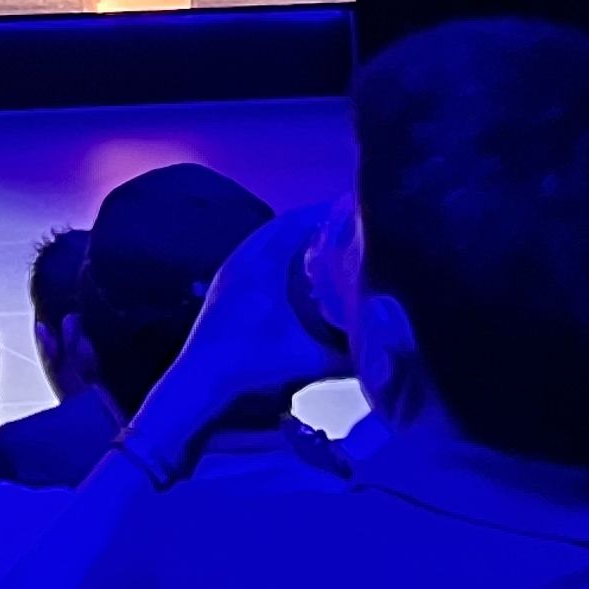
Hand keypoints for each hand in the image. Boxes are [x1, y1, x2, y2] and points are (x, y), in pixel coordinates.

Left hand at [130, 201, 347, 456]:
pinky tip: (295, 266)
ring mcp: (230, 267)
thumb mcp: (309, 360)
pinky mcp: (224, 282)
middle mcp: (244, 256)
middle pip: (283, 226)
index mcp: (264, 263)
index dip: (326, 214)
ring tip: (327, 239)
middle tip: (348, 225)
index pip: (297, 223)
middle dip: (314, 222)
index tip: (356, 211)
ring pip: (267, 238)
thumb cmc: (253, 362)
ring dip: (294, 236)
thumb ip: (349, 357)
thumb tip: (386, 350)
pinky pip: (255, 252)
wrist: (201, 377)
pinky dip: (278, 250)